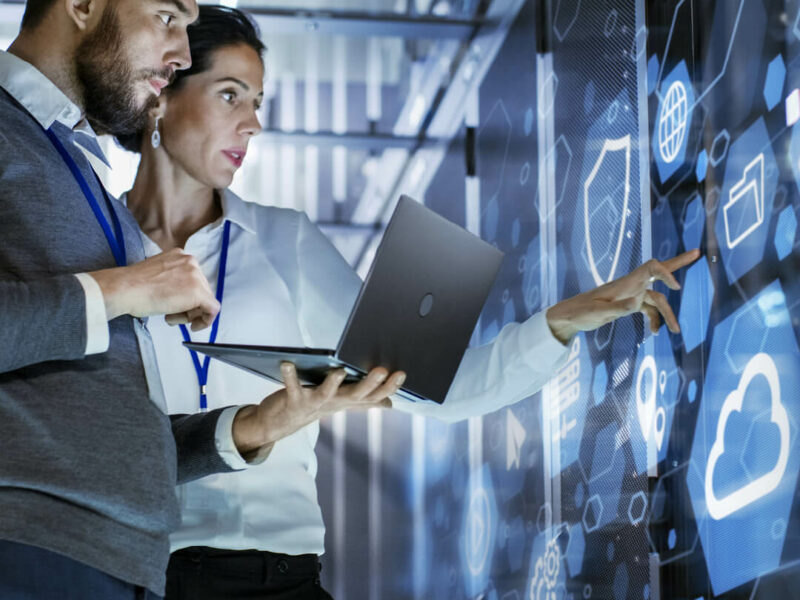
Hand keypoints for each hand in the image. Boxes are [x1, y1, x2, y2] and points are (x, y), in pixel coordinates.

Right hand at [88, 248, 219, 330]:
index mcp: (180, 255)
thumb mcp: (157, 275)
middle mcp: (191, 262)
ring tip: (170, 316)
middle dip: (189, 306)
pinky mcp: (199, 292)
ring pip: (205, 300)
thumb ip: (172, 280)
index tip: (176, 306)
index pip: (193, 279)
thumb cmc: (133, 286)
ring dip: (190, 313)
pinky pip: (212, 309)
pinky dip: (205, 321)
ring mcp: (196, 276)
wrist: (125, 289)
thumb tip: (181, 295)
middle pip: (201, 289)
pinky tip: (193, 326)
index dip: (186, 297)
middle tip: (172, 315)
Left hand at [232, 362, 405, 457]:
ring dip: (333, 383)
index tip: (401, 374)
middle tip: (382, 370)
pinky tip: (287, 363)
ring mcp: (314, 403)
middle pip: (355, 395)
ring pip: (326, 394)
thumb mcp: (341, 403)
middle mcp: (333, 403)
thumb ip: (365, 401)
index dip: (388, 387)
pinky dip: (289, 375)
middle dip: (369, 384)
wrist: (280, 423)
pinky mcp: (293, 400)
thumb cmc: (313, 406)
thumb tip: (389, 403)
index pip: (373, 396)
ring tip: (339, 370)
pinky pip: (291, 386)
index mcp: (347, 401)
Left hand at [545, 249, 700, 344]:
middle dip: (678, 263)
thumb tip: (636, 305)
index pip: (650, 268)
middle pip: (658, 271)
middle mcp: (631, 286)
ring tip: (676, 331)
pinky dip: (654, 319)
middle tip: (697, 252)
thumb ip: (617, 309)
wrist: (570, 317)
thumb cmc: (581, 312)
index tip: (675, 287)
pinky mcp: (628, 304)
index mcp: (625, 283)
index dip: (665, 272)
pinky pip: (648, 309)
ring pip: (657, 300)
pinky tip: (654, 332)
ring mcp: (631, 295)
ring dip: (667, 314)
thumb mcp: (598, 313)